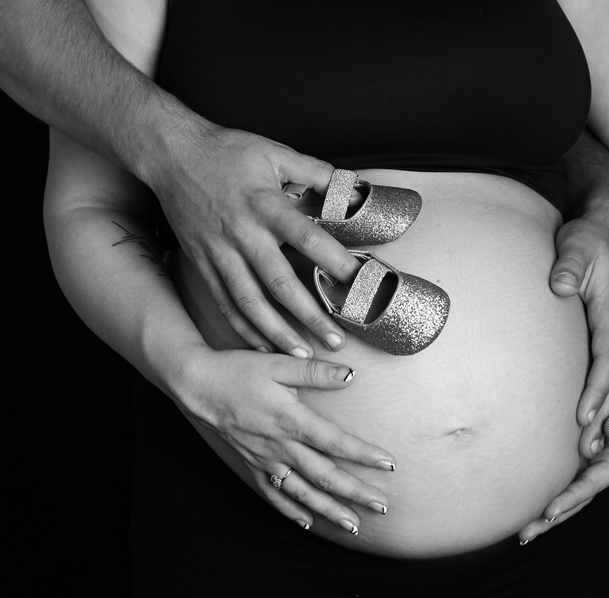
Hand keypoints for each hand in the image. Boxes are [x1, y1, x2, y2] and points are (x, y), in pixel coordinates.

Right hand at [149, 125, 360, 356]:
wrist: (170, 153)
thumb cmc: (227, 151)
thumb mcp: (275, 153)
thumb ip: (317, 173)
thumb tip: (354, 190)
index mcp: (265, 205)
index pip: (307, 239)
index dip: (334, 262)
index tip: (359, 283)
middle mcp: (242, 234)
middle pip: (279, 283)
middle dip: (310, 316)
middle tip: (337, 340)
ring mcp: (219, 252)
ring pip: (249, 302)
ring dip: (277, 332)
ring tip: (303, 355)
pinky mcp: (202, 262)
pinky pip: (224, 302)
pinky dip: (242, 328)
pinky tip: (262, 347)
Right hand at [174, 345, 395, 531]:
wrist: (197, 385)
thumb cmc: (238, 370)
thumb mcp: (279, 363)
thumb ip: (315, 371)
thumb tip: (350, 374)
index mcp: (292, 421)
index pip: (337, 443)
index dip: (364, 455)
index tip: (389, 465)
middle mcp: (281, 446)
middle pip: (325, 476)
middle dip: (356, 493)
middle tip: (383, 507)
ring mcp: (266, 460)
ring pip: (303, 492)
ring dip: (330, 510)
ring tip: (354, 525)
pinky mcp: (252, 465)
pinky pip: (274, 495)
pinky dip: (292, 510)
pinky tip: (308, 522)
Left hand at [517, 358, 608, 543]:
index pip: (592, 483)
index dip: (572, 497)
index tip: (550, 511)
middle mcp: (601, 467)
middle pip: (577, 499)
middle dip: (552, 518)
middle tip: (525, 533)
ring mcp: (589, 465)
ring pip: (567, 495)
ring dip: (545, 515)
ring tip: (522, 531)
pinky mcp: (578, 458)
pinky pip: (561, 480)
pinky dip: (545, 494)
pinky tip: (527, 507)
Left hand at [550, 211, 608, 458]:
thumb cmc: (591, 240)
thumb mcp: (578, 245)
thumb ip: (569, 265)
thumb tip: (557, 286)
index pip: (607, 357)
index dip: (596, 388)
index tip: (581, 415)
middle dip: (603, 419)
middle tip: (585, 453)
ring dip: (605, 422)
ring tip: (588, 454)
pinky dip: (602, 409)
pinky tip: (585, 435)